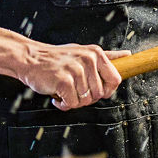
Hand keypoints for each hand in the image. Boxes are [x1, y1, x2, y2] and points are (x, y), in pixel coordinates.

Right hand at [13, 42, 130, 110]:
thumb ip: (107, 57)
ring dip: (73, 101)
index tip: (95, 91)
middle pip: (99, 94)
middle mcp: (88, 60)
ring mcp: (76, 70)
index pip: (115, 79)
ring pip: (85, 100)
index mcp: (96, 54)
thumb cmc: (57, 58)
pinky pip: (72, 103)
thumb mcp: (84, 52)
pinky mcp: (64, 81)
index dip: (107, 90)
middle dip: (86, 98)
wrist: (30, 58)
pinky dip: (63, 104)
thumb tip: (128, 56)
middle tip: (74, 91)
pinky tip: (57, 96)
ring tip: (63, 91)